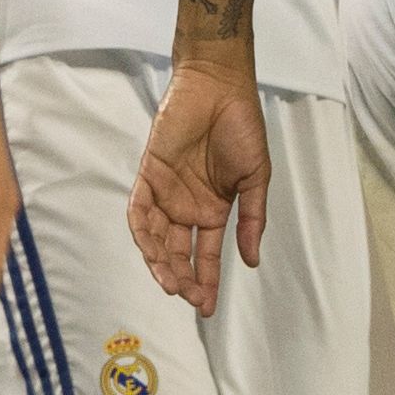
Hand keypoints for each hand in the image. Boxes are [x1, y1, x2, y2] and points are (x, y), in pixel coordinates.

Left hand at [129, 58, 269, 315]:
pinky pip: (139, 207)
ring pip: (156, 237)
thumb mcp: (255, 179)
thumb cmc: (242, 126)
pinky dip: (141, 230)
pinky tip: (150, 249)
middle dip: (182, 279)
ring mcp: (167, 190)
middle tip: (189, 297)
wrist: (220, 86)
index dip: (206, 282)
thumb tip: (251, 262)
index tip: (207, 308)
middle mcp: (187, 205)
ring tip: (170, 282)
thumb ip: (251, 220)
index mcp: (213, 210)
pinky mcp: (149, 171)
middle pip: (177, 253)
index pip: (205, 255)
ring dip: (160, 262)